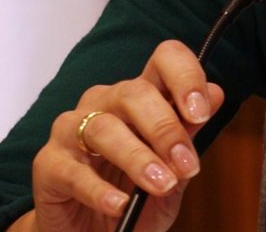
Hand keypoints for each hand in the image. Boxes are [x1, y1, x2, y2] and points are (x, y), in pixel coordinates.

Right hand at [13, 40, 225, 231]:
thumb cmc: (135, 197)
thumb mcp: (173, 172)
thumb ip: (189, 134)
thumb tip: (216, 94)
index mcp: (142, 95)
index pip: (165, 59)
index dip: (186, 77)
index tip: (201, 112)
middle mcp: (106, 102)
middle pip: (135, 93)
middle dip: (166, 129)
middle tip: (186, 165)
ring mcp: (73, 129)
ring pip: (104, 128)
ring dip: (138, 158)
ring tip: (160, 184)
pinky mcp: (48, 163)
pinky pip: (73, 170)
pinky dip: (100, 190)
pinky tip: (120, 205)